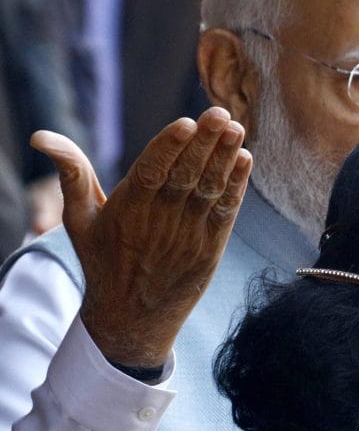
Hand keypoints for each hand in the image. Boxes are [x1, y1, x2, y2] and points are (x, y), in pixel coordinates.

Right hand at [31, 107, 252, 367]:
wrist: (132, 316)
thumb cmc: (103, 259)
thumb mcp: (80, 219)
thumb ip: (72, 174)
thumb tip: (40, 137)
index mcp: (128, 210)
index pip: (151, 172)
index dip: (169, 147)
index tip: (186, 122)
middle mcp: (161, 221)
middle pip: (186, 176)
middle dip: (205, 144)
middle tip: (221, 113)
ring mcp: (189, 234)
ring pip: (209, 190)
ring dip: (226, 159)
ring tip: (237, 129)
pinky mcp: (210, 247)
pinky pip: (226, 211)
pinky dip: (237, 186)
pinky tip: (245, 159)